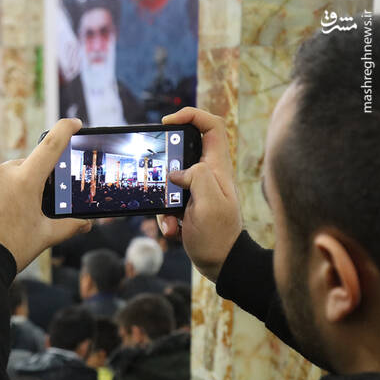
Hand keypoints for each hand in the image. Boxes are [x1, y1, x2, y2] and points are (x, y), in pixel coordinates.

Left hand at [0, 118, 91, 271]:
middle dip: (32, 180)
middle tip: (33, 205)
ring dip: (10, 189)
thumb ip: (69, 225)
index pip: (51, 146)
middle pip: (25, 167)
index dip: (65, 130)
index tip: (73, 123)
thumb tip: (86, 223)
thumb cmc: (10, 249)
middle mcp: (2, 173)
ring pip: (3, 177)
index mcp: (25, 180)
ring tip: (9, 217)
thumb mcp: (44, 236)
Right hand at [157, 107, 242, 281]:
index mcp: (217, 168)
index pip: (211, 125)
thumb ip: (198, 178)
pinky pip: (168, 202)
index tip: (167, 123)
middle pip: (183, 150)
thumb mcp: (210, 204)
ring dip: (163, 199)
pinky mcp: (188, 205)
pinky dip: (165, 217)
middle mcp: (208, 174)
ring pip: (171, 179)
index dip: (190, 115)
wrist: (221, 264)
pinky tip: (173, 230)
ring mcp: (198, 190)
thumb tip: (179, 171)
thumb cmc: (219, 236)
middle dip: (165, 165)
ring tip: (170, 220)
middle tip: (158, 178)